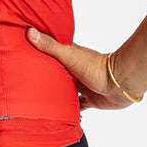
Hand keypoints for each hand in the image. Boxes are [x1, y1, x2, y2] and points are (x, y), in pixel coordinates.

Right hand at [25, 26, 139, 110]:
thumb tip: (30, 31)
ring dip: (58, 93)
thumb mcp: (69, 55)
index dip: (42, 52)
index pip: (54, 52)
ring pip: (67, 90)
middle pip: (59, 73)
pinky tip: (61, 114)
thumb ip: (50, 46)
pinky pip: (78, 106)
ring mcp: (84, 85)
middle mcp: (76, 70)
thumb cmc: (96, 67)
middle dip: (47, 76)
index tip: (27, 54)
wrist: (120, 85)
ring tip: (40, 100)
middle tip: (29, 81)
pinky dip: (71, 109)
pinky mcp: (91, 99)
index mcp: (71, 56)